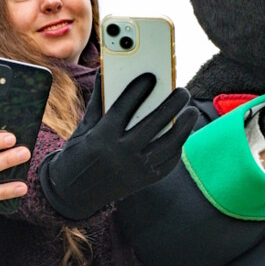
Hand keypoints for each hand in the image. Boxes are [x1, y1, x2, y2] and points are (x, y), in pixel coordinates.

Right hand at [40, 73, 197, 219]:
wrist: (73, 194)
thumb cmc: (78, 154)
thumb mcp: (84, 127)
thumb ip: (98, 100)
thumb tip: (104, 71)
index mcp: (102, 137)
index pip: (124, 107)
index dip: (138, 89)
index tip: (151, 76)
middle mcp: (120, 154)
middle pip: (154, 124)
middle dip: (172, 104)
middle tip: (183, 91)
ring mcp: (135, 169)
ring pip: (169, 145)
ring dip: (184, 127)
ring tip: (191, 111)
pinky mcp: (144, 181)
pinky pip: (168, 162)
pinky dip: (178, 146)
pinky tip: (182, 133)